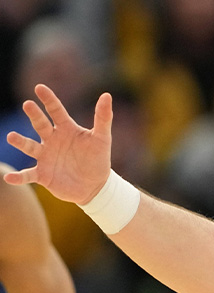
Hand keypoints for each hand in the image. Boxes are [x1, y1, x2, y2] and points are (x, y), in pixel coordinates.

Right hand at [3, 84, 112, 203]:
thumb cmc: (98, 159)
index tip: (40, 87)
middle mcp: (52, 140)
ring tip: (11, 137)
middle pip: (40, 124)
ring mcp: (45, 156)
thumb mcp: (102, 139)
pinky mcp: (42, 174)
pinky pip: (28, 175)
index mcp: (66, 129)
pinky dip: (19, 177)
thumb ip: (103, 118)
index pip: (56, 111)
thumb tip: (106, 95)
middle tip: (28, 104)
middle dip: (34, 115)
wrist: (95, 186)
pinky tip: (10, 178)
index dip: (49, 99)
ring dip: (20, 142)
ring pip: (30, 147)